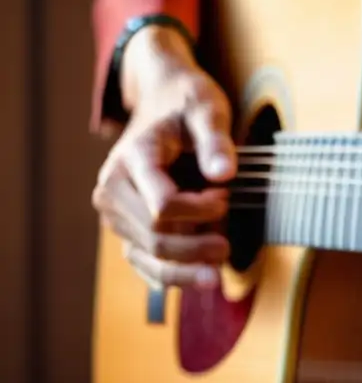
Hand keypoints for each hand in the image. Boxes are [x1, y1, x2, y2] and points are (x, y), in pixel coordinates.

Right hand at [92, 25, 235, 288]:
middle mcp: (113, 188)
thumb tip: (224, 174)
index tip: (225, 199)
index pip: (162, 206)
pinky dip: (174, 274)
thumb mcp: (208, 109)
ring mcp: (116, 212)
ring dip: (186, 267)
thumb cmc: (188, 104)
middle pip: (155, 236)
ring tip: (219, 267)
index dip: (200, 211)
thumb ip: (216, 140)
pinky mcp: (125, 227)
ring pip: (147, 257)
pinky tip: (200, 278)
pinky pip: (144, 263)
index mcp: (133, 158)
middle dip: (195, 246)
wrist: (163, 103)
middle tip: (228, 244)